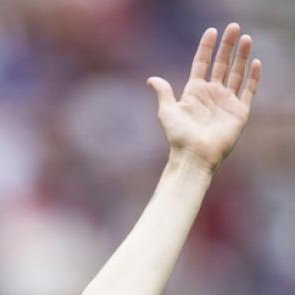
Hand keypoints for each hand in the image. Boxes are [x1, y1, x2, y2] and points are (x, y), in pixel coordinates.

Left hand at [147, 23, 260, 172]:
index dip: (207, 47)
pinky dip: (252, 77)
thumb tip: (151, 79)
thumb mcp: (167, 111)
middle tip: (233, 27)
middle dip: (227, 46)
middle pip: (221, 64)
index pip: (202, 64)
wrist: (194, 156)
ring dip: (241, 56)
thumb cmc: (178, 136)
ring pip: (236, 73)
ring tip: (245, 38)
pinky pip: (248, 90)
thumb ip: (163, 92)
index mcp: (194, 92)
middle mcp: (211, 95)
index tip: (211, 31)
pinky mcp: (239, 112)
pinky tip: (254, 62)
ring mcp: (226, 102)